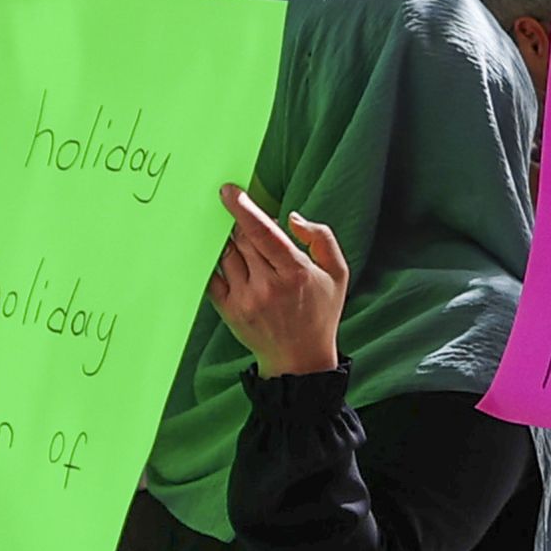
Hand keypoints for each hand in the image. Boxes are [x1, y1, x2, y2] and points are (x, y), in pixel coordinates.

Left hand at [209, 184, 350, 377]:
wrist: (299, 359)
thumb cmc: (320, 312)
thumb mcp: (338, 274)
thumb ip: (321, 238)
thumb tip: (291, 218)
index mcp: (295, 273)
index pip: (264, 233)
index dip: (244, 209)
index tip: (229, 191)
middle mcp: (268, 286)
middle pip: (242, 239)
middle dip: (242, 225)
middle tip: (247, 223)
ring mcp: (246, 299)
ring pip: (227, 254)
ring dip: (231, 243)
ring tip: (245, 249)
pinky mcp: (229, 310)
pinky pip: (212, 276)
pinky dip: (216, 263)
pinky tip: (226, 260)